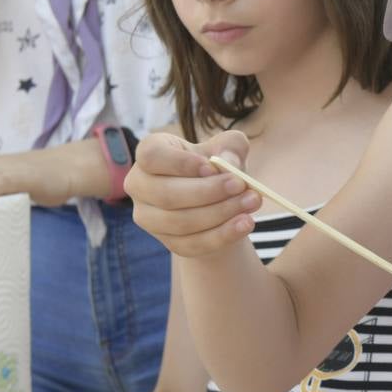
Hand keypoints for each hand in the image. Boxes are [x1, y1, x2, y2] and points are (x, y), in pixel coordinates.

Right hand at [126, 130, 260, 258]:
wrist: (219, 200)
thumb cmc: (218, 166)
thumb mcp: (229, 148)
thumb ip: (232, 147)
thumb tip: (228, 163)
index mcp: (150, 153)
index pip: (152, 157)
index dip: (180, 163)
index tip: (211, 167)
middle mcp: (140, 185)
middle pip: (166, 194)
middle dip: (208, 192)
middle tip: (241, 186)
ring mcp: (149, 217)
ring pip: (179, 222)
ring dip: (220, 214)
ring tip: (251, 202)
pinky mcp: (167, 242)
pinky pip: (192, 244)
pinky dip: (222, 235)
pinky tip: (245, 224)